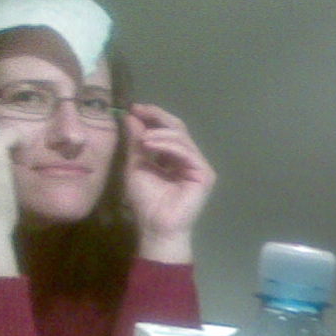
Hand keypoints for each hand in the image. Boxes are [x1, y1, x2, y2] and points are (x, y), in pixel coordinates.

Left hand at [123, 104, 214, 262]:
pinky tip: (150, 145)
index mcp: (174, 157)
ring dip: (160, 133)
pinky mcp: (204, 174)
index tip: (133, 108)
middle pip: (178, 128)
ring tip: (141, 138)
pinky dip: (168, 145)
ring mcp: (199, 166)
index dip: (153, 116)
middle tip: (139, 110)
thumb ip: (136, 143)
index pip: (168, 130)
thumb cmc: (146, 202)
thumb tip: (131, 116)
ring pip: (182, 137)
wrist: (156, 227)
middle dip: (158, 116)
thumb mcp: (135, 166)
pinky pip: (187, 152)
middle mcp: (189, 158)